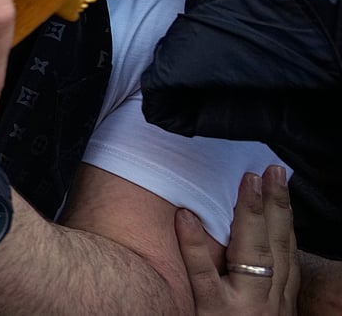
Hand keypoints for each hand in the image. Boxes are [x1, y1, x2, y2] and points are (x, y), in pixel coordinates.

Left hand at [177, 165, 298, 315]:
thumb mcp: (254, 313)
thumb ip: (250, 282)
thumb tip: (237, 243)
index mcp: (277, 299)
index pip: (285, 250)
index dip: (283, 213)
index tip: (276, 180)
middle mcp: (267, 302)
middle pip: (276, 246)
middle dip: (275, 205)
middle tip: (268, 170)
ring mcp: (242, 309)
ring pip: (253, 255)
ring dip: (249, 215)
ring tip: (246, 182)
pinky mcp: (214, 315)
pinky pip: (203, 276)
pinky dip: (194, 245)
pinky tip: (185, 216)